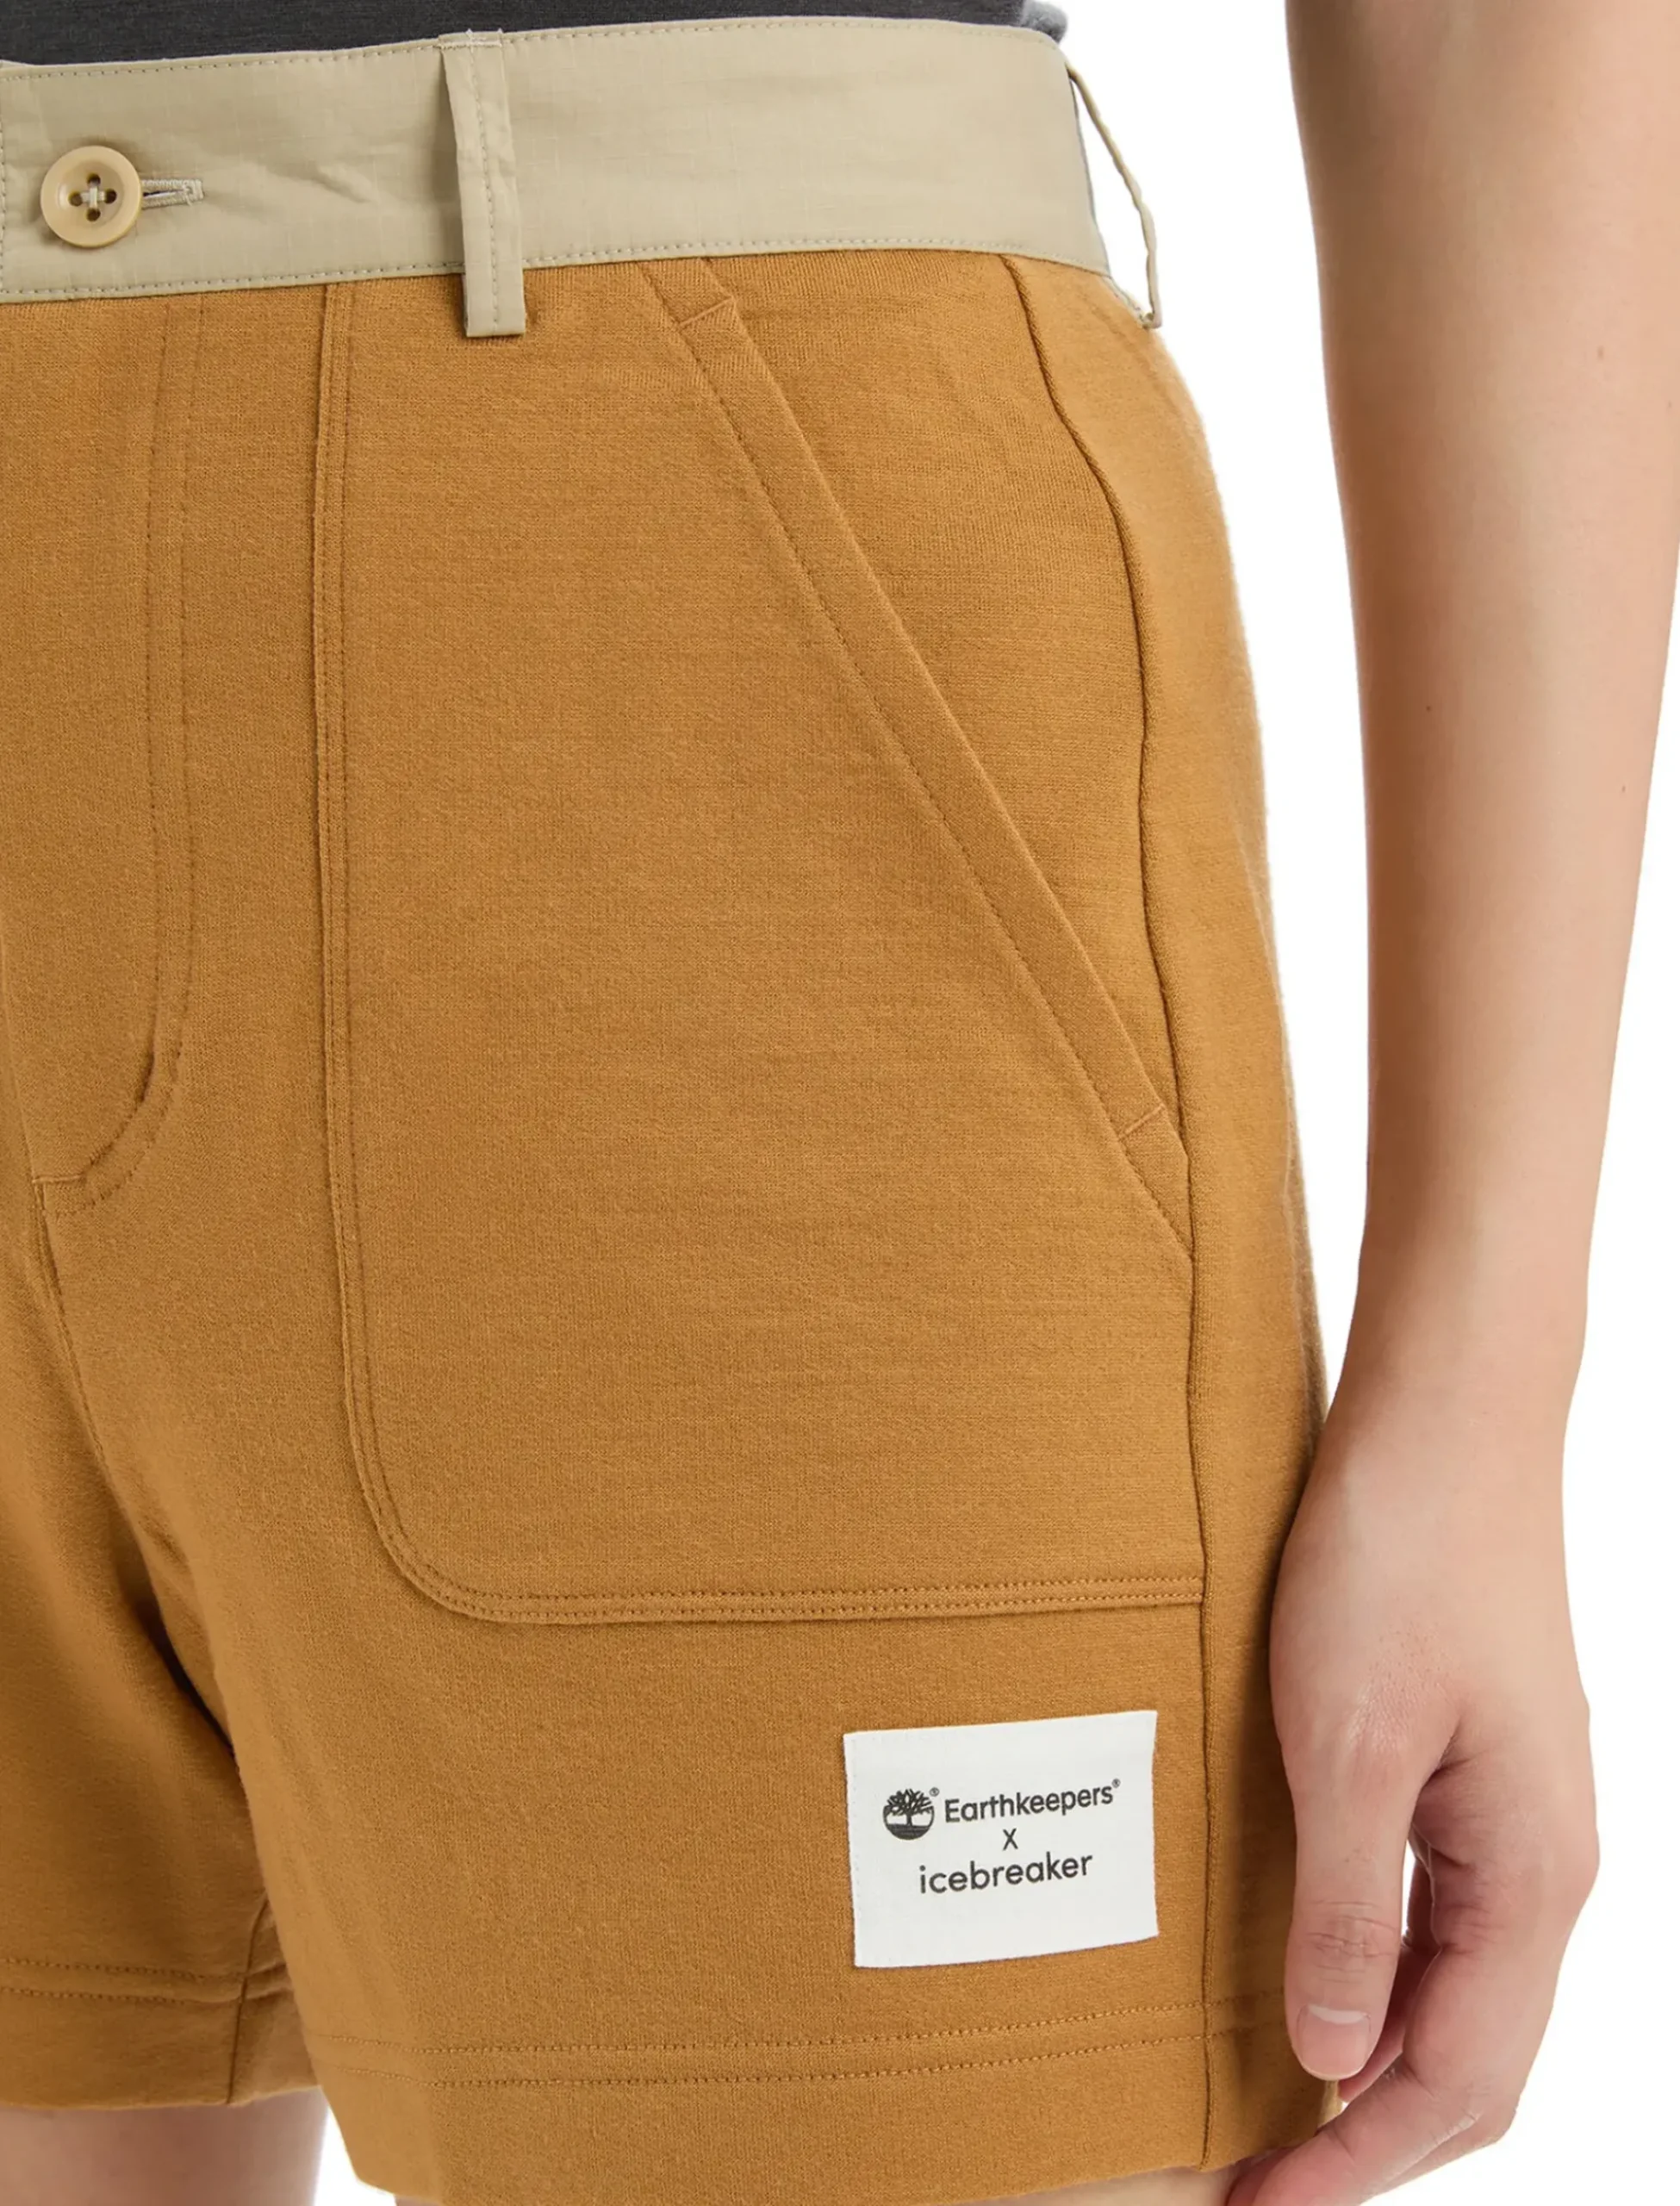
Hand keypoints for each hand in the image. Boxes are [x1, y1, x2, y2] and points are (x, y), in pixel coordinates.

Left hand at [1225, 1361, 1598, 2205]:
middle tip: (1253, 2183)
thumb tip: (1332, 2059)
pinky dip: (1375, 1975)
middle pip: (1468, 2056)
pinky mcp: (1469, 1768)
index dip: (1358, 2164)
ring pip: (1454, 1989)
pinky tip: (1305, 1976)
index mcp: (1531, 1877)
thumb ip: (1347, 1908)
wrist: (1445, 1421)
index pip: (1457, 2080)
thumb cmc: (1401, 1559)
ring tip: (1269, 2105)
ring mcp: (1510, 1814)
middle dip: (1368, 2137)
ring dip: (1371, 2062)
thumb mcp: (1347, 1743)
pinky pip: (1434, 1913)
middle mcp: (1540, 1863)